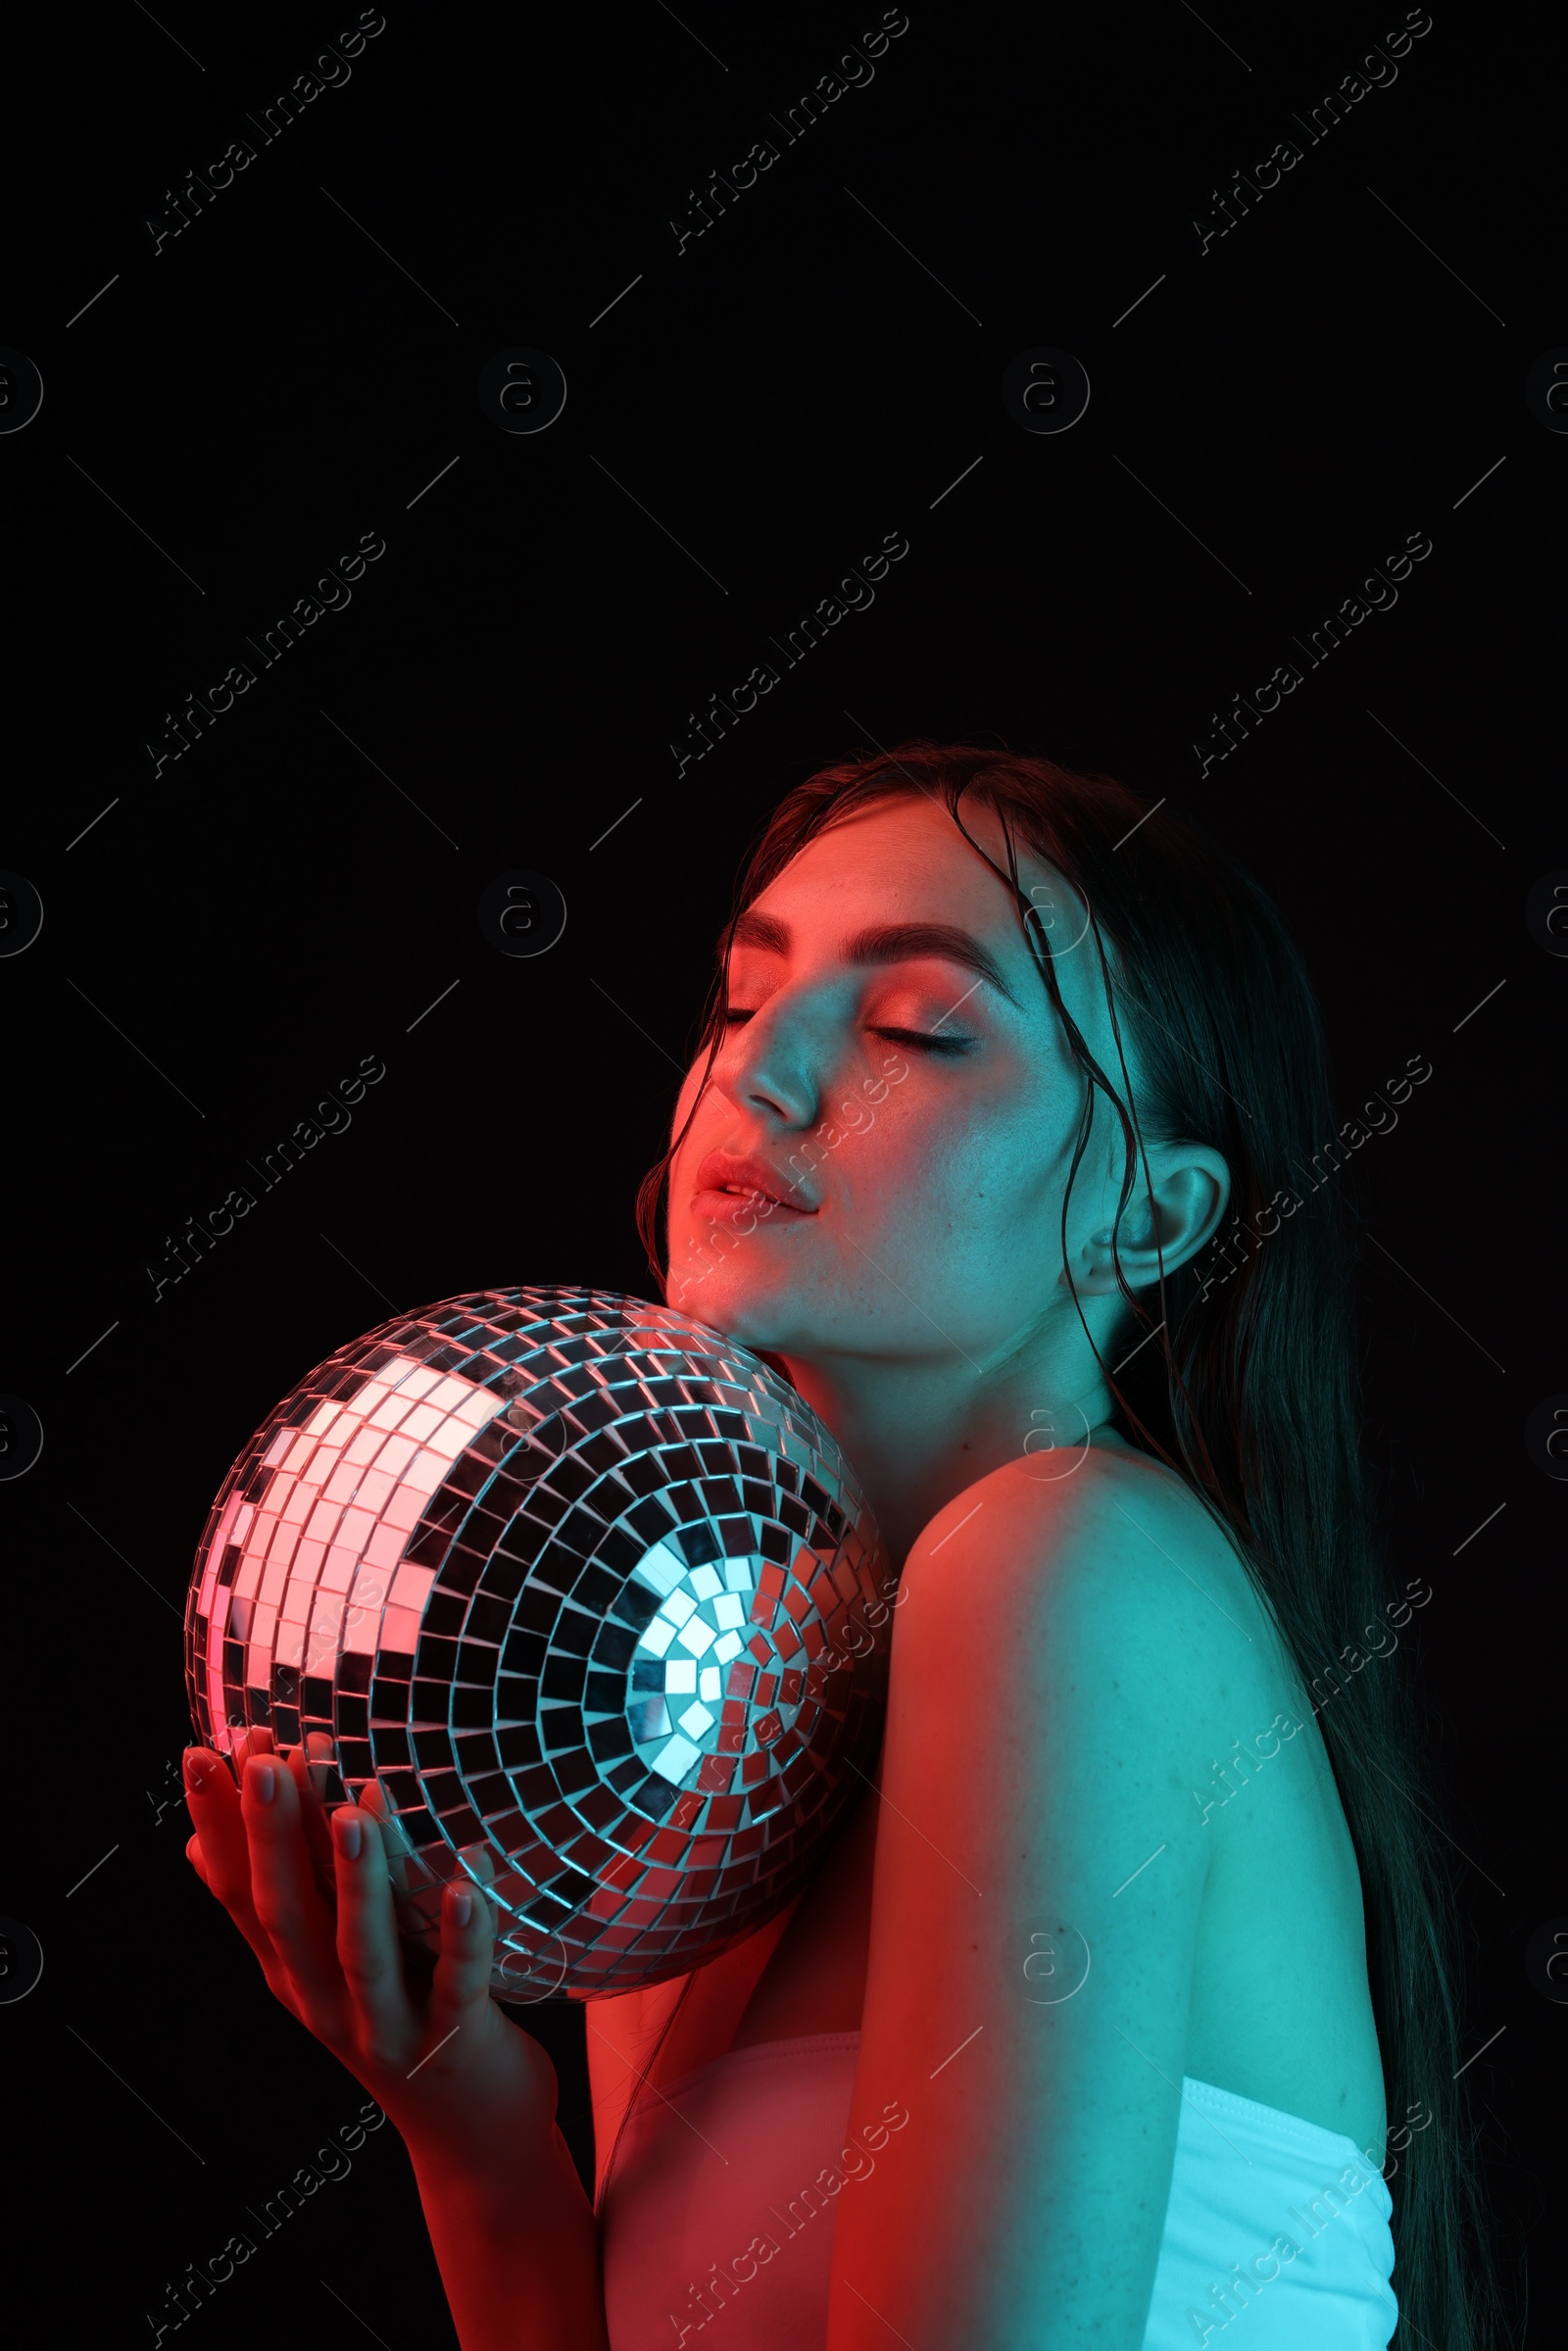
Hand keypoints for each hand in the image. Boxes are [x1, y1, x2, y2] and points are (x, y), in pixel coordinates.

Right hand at [184, 1733, 556, 2167]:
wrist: (471, 2141)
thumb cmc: (400, 2030)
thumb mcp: (320, 1977)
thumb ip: (273, 1914)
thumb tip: (198, 1848)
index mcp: (293, 1975)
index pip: (240, 1895)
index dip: (219, 1827)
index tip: (204, 1752)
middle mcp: (326, 2002)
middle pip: (289, 1916)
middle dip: (272, 1837)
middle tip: (262, 1761)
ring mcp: (387, 2028)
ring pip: (364, 1953)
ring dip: (358, 1883)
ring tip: (355, 1811)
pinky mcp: (453, 2042)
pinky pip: (459, 1984)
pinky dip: (465, 1937)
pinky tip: (471, 1884)